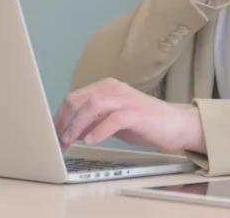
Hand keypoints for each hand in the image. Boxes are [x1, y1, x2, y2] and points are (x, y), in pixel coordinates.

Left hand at [53, 78, 205, 153]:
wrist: (176, 124)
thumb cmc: (145, 123)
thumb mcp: (113, 120)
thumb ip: (93, 121)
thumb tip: (70, 131)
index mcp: (106, 87)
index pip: (74, 98)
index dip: (60, 116)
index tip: (52, 134)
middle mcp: (114, 88)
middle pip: (79, 100)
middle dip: (64, 122)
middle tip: (58, 141)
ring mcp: (126, 99)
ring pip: (92, 106)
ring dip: (76, 125)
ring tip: (69, 141)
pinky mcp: (137, 113)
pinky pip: (113, 119)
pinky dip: (99, 130)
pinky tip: (90, 140)